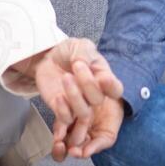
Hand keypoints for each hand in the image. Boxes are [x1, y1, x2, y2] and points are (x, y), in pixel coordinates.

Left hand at [12, 38, 124, 160]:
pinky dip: (62, 111)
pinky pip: (66, 119)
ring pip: (83, 112)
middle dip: (88, 83)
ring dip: (75, 96)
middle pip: (98, 100)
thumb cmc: (69, 52)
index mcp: (103, 79)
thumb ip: (85, 53)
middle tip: (77, 65)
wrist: (49, 58)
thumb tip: (83, 64)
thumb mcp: (81, 46)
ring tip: (65, 77)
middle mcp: (93, 95)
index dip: (112, 87)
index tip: (104, 78)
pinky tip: (58, 97)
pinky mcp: (62, 110)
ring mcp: (78, 104)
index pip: (115, 90)